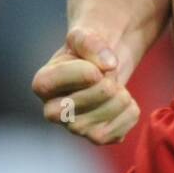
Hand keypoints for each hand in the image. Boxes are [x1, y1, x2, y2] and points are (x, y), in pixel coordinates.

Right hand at [31, 27, 140, 143]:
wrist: (105, 63)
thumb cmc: (88, 48)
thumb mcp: (84, 35)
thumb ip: (90, 42)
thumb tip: (109, 64)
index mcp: (43, 83)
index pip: (54, 83)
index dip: (81, 73)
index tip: (96, 66)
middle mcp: (53, 111)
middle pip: (85, 101)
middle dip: (106, 82)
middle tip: (107, 73)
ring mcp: (75, 127)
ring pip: (103, 117)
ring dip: (121, 96)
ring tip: (116, 84)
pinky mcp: (97, 136)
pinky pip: (120, 132)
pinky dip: (130, 112)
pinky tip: (123, 99)